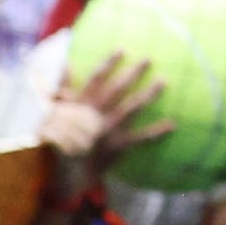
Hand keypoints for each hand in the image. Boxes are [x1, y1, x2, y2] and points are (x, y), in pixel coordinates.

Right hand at [39, 50, 165, 175]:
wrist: (60, 174)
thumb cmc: (57, 143)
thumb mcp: (53, 114)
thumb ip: (61, 91)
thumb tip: (67, 65)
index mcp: (80, 106)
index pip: (96, 80)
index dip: (109, 64)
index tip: (122, 50)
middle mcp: (95, 115)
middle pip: (118, 89)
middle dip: (133, 73)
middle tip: (149, 59)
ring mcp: (107, 130)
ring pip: (131, 108)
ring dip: (148, 94)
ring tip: (164, 81)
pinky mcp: (116, 146)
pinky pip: (139, 138)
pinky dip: (156, 132)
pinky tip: (172, 125)